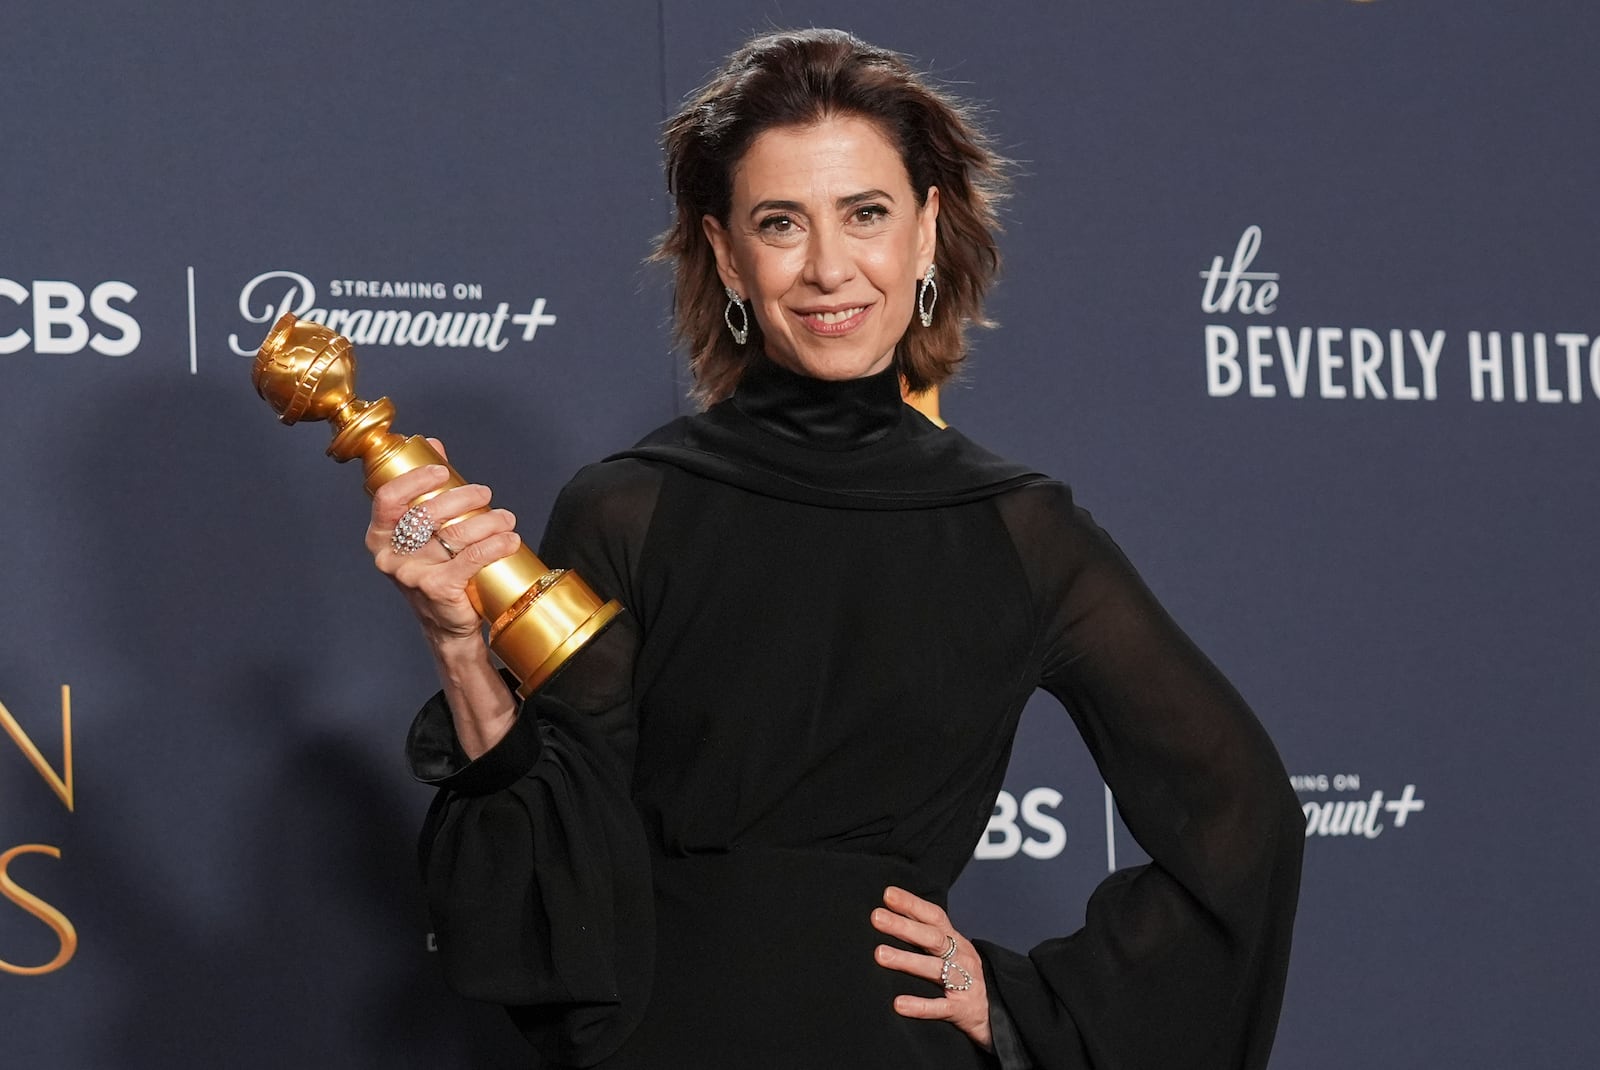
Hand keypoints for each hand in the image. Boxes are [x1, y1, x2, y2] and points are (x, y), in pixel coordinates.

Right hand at [366, 439, 522, 649]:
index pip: (388, 499)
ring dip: (488, 521)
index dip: (416, 479)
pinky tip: (510, 539)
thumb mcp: (425, 531)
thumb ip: (426, 487)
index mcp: (380, 536)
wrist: (446, 624)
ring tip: (507, 518)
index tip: (443, 471)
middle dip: (463, 498)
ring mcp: (412, 574)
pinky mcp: (437, 589)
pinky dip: (495, 545)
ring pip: (455, 534)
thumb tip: (433, 445)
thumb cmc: (436, 571)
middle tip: (486, 494)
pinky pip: (471, 559)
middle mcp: (390, 555)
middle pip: (428, 513)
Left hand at [871, 886, 990, 1050]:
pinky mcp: (963, 1010)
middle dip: (903, 926)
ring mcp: (964, 983)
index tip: (888, 894)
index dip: (912, 904)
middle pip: (932, 938)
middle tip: (876, 917)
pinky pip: (940, 1007)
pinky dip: (920, 1006)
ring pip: (934, 969)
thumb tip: (891, 915)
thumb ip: (926, 936)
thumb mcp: (952, 953)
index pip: (934, 917)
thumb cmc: (965, 979)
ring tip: (879, 954)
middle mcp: (961, 957)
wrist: (995, 1015)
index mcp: (956, 941)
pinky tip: (898, 1004)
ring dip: (906, 960)